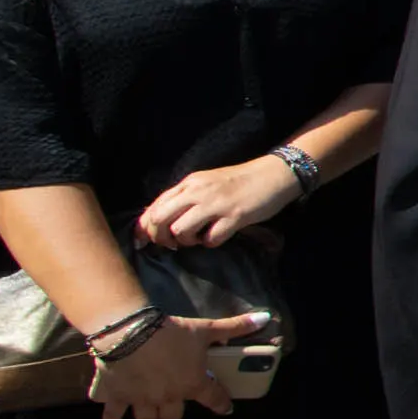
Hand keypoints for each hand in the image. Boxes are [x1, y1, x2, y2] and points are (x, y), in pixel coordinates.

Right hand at [93, 311, 266, 418]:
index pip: (213, 399)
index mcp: (191, 384)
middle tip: (175, 401)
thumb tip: (266, 318)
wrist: (130, 333)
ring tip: (151, 409)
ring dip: (150, 415)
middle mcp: (167, 397)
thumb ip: (235, 327)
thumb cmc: (171, 333)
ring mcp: (140, 400)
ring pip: (148, 418)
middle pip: (173, 415)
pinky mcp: (115, 396)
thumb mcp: (205, 328)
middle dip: (175, 410)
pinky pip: (112, 414)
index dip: (221, 404)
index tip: (226, 409)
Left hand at [134, 156, 301, 249]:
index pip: (154, 207)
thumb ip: (185, 197)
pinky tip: (219, 236)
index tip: (143, 243)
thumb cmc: (240, 182)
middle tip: (172, 244)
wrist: (275, 174)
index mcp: (189, 184)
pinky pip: (211, 239)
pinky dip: (211, 243)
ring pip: (181, 230)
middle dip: (161, 237)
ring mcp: (216, 204)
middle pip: (160, 219)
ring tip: (198, 239)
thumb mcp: (207, 183)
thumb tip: (160, 219)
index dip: (144, 228)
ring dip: (186, 241)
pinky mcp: (235, 216)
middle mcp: (198, 192)